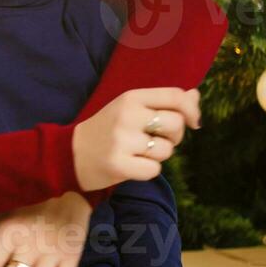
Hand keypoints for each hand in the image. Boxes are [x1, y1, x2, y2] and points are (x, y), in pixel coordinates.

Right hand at [73, 88, 201, 191]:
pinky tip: (133, 165)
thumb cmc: (107, 129)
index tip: (193, 122)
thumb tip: (195, 95)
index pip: (175, 96)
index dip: (192, 110)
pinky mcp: (119, 165)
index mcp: (131, 97)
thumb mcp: (131, 107)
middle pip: (176, 124)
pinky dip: (148, 171)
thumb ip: (163, 101)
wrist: (70, 153)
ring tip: (139, 153)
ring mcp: (122, 141)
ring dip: (159, 156)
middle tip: (157, 140)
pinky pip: (154, 170)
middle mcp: (128, 116)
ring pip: (166, 150)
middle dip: (175, 136)